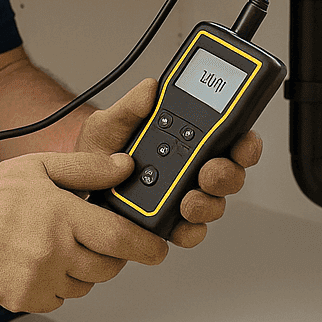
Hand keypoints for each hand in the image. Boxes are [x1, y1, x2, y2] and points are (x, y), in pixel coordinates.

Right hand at [0, 151, 168, 313]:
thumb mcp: (41, 167)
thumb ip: (88, 169)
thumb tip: (125, 167)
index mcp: (64, 215)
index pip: (122, 239)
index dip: (147, 246)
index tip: (157, 249)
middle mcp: (55, 250)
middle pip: (108, 267)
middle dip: (111, 255)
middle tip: (95, 240)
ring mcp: (39, 278)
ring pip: (84, 284)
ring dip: (82, 270)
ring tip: (58, 246)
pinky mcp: (24, 298)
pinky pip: (58, 299)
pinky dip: (56, 285)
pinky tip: (39, 262)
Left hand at [75, 77, 262, 248]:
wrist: (76, 184)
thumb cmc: (99, 151)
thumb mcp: (110, 123)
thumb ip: (130, 107)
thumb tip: (150, 89)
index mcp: (187, 140)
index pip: (229, 139)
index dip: (245, 141)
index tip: (242, 141)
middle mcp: (192, 170)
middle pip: (230, 175)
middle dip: (226, 174)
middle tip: (209, 172)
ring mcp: (184, 199)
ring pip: (214, 205)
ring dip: (207, 203)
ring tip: (188, 201)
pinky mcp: (169, 224)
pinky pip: (190, 232)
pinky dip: (188, 230)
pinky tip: (177, 223)